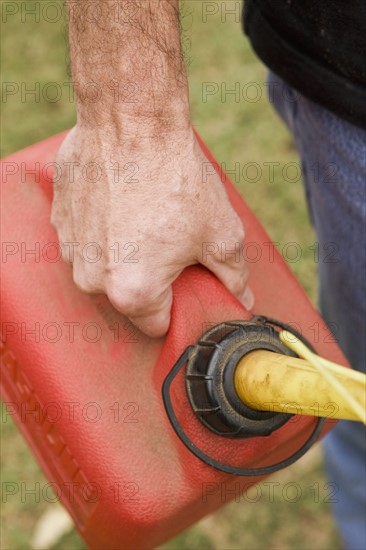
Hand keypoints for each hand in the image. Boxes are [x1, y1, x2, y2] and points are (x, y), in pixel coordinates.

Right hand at [51, 124, 253, 336]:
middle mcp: (93, 279)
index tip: (185, 282)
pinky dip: (103, 231)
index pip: (158, 325)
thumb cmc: (177, 179)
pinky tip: (121, 205)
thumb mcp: (221, 234)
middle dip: (151, 280)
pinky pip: (86, 241)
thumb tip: (242, 298)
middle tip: (168, 244)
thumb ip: (233, 277)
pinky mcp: (59, 222)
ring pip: (105, 270)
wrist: (132, 121)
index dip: (178, 305)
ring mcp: (71, 250)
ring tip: (144, 219)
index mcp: (134, 292)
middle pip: (130, 298)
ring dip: (123, 254)